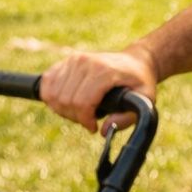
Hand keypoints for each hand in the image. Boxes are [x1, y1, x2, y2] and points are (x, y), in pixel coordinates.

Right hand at [40, 49, 156, 133]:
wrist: (134, 61)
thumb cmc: (139, 82)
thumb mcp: (145, 101)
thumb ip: (126, 119)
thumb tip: (104, 130)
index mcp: (103, 71)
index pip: (81, 102)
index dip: (85, 120)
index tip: (93, 126)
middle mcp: (85, 62)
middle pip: (65, 100)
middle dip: (75, 117)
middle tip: (88, 119)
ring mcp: (73, 60)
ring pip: (53, 94)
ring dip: (63, 109)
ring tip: (80, 111)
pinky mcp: (65, 62)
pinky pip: (47, 84)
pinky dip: (52, 98)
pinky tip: (68, 102)